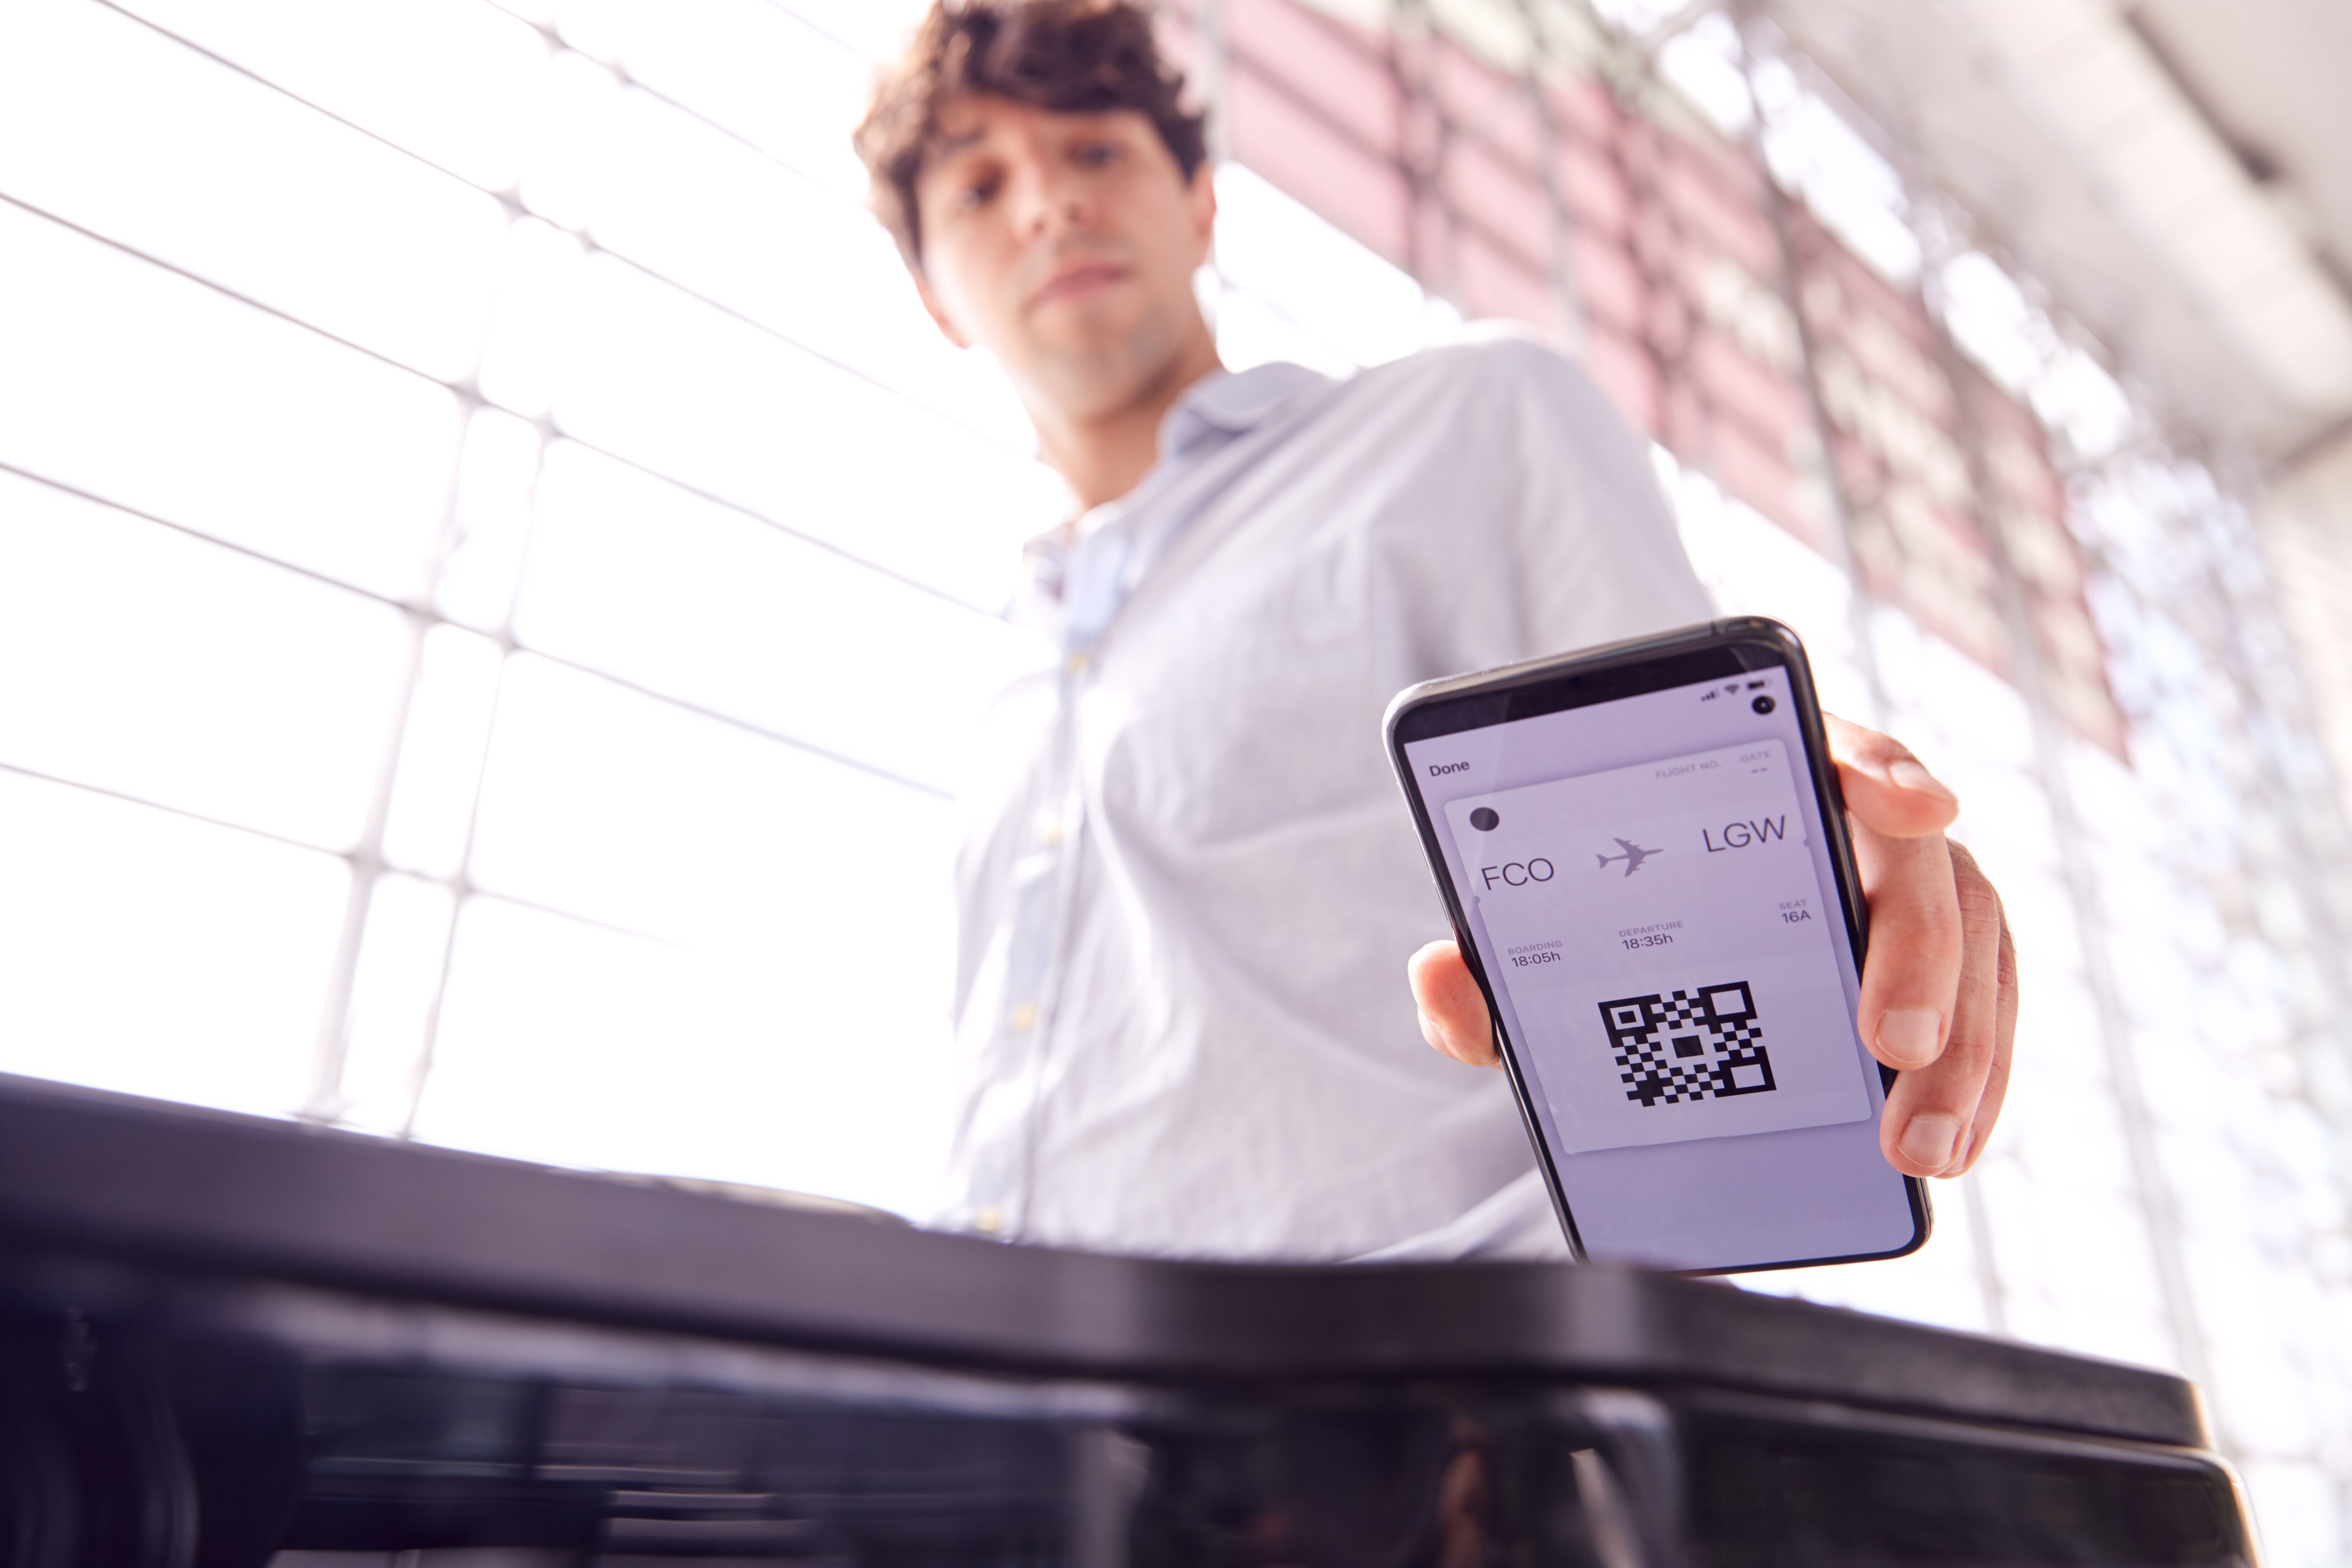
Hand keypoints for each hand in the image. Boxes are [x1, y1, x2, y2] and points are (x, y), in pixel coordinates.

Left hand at [1407, 714, 2017, 1178]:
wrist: (1643, 946)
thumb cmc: (1600, 922)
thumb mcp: (1540, 947)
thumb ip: (1493, 966)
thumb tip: (1441, 976)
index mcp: (1763, 780)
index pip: (1836, 749)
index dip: (1881, 768)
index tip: (1908, 806)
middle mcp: (1851, 822)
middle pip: (1923, 863)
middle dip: (1922, 952)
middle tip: (1892, 1044)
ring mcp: (1905, 889)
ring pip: (1974, 944)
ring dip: (1964, 1046)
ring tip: (1919, 1146)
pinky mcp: (1938, 960)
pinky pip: (1983, 1005)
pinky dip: (1977, 1076)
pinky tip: (1948, 1143)